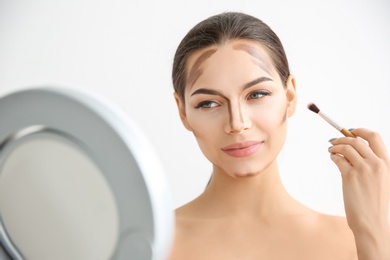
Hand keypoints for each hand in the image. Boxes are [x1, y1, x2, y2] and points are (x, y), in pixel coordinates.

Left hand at [329, 128, 389, 258]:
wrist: (371, 221)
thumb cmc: (374, 202)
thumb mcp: (381, 180)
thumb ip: (372, 164)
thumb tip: (352, 149)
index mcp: (387, 163)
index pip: (375, 137)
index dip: (361, 131)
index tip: (351, 131)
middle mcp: (376, 164)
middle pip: (356, 140)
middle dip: (342, 137)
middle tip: (333, 141)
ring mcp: (363, 169)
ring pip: (345, 147)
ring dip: (335, 146)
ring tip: (331, 150)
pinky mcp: (350, 176)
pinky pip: (338, 159)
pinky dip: (333, 156)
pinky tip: (333, 159)